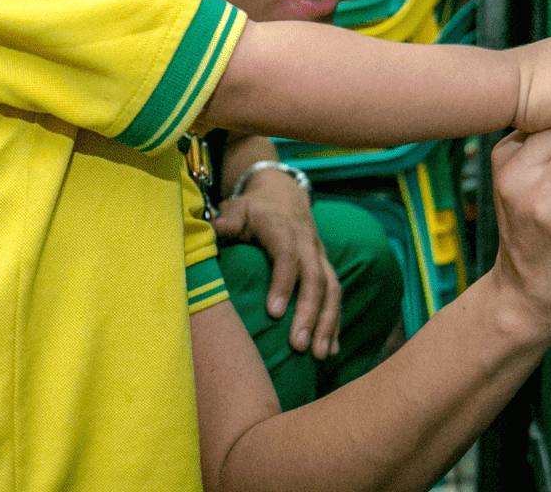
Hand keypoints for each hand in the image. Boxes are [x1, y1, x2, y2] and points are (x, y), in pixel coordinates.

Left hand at [213, 172, 342, 357]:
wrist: (284, 195)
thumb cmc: (254, 209)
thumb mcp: (237, 208)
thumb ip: (227, 221)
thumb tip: (214, 231)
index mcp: (283, 229)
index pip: (288, 255)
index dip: (283, 282)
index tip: (274, 313)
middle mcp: (307, 243)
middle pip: (315, 278)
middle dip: (309, 313)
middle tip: (299, 345)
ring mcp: (320, 257)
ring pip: (332, 289)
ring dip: (327, 323)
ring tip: (319, 355)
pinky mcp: (327, 269)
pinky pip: (336, 297)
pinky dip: (335, 324)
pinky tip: (331, 350)